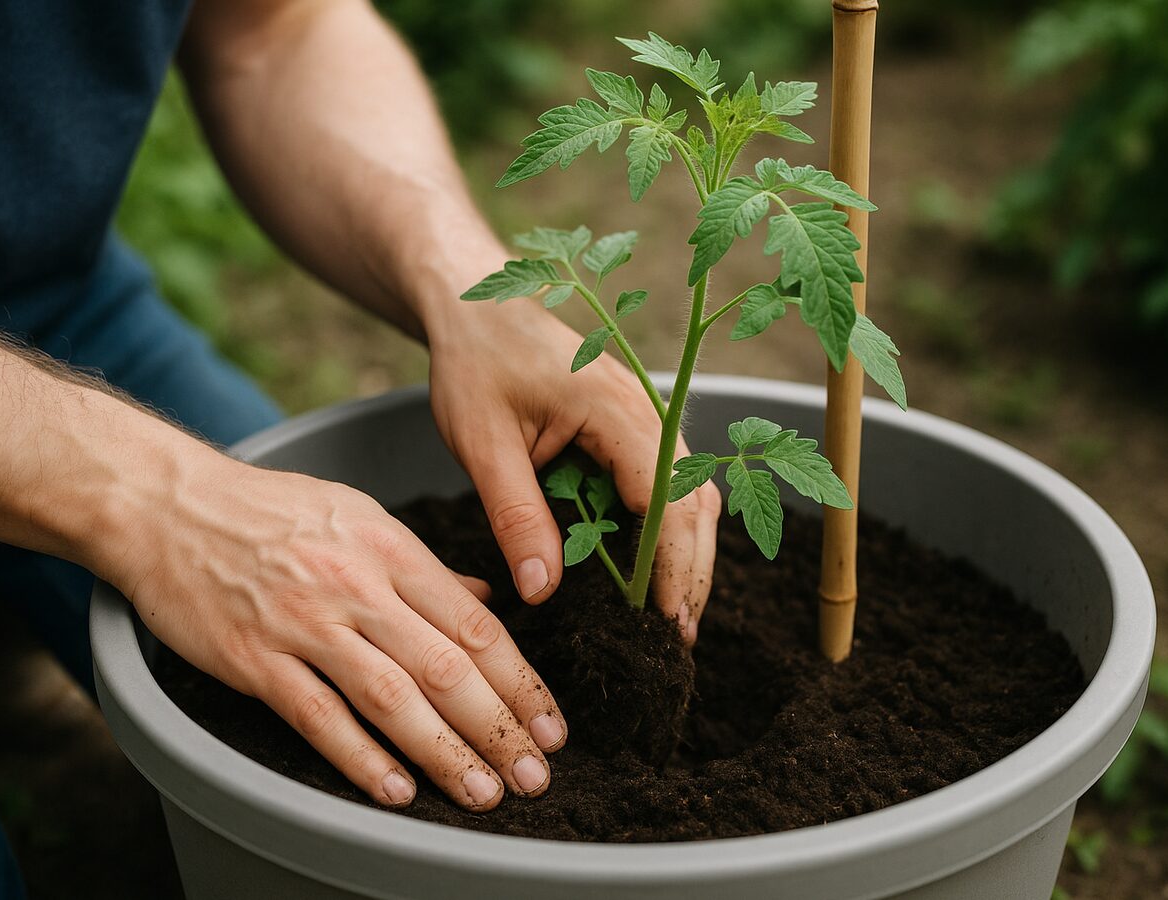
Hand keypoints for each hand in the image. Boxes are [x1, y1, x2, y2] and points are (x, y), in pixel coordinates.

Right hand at [112, 452, 566, 810]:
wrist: (168, 504)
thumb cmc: (270, 510)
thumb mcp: (360, 516)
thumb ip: (425, 567)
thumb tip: (486, 601)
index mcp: (390, 549)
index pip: (475, 625)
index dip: (520, 682)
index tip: (551, 724)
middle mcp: (357, 585)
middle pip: (446, 666)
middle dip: (500, 727)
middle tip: (535, 774)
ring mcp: (305, 623)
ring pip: (392, 697)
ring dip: (445, 752)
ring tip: (483, 791)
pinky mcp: (254, 658)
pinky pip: (318, 715)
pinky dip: (359, 757)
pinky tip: (396, 789)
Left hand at [428, 290, 721, 639]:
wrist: (475, 305)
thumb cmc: (474, 364)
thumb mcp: (483, 445)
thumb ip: (516, 517)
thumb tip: (543, 593)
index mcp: (614, 408)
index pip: (663, 498)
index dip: (670, 564)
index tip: (667, 620)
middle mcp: (646, 409)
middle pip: (692, 500)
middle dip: (691, 570)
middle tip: (680, 638)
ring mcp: (646, 414)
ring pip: (689, 491)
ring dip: (687, 552)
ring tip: (675, 614)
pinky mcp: (635, 424)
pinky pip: (667, 479)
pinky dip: (669, 526)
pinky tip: (653, 568)